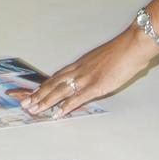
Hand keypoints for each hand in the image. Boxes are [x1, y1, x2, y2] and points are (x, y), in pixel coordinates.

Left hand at [23, 28, 158, 117]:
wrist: (132, 46)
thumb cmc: (122, 51)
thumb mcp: (104, 59)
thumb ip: (96, 67)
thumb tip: (96, 73)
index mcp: (81, 64)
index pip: (57, 76)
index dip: (45, 85)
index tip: (34, 92)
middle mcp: (79, 70)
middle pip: (54, 83)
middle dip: (39, 94)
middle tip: (26, 103)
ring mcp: (86, 78)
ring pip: (60, 91)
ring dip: (46, 101)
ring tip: (35, 110)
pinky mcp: (96, 86)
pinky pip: (77, 98)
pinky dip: (65, 107)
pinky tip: (57, 113)